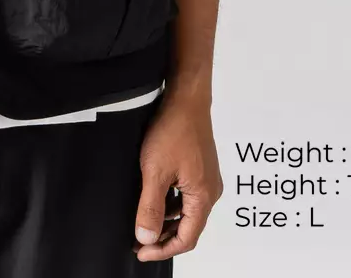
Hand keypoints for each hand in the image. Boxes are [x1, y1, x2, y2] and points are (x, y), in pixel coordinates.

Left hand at [133, 90, 223, 261]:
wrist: (185, 97)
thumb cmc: (174, 128)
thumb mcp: (155, 171)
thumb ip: (150, 206)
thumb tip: (146, 238)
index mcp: (204, 197)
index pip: (186, 238)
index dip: (163, 250)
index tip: (141, 252)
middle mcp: (210, 190)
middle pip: (188, 226)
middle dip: (164, 237)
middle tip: (139, 241)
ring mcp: (206, 178)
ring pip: (186, 210)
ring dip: (166, 219)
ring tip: (142, 221)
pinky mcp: (199, 167)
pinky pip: (186, 194)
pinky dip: (171, 202)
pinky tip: (153, 198)